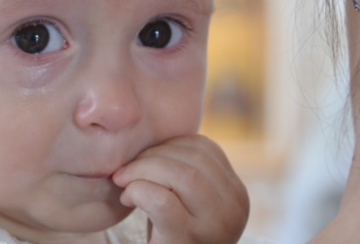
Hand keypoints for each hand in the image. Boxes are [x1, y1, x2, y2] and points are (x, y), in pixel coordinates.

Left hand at [112, 134, 248, 243]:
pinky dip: (138, 190)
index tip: (144, 158)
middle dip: (150, 157)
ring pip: (180, 175)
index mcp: (236, 192)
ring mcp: (216, 227)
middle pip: (191, 158)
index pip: (204, 147)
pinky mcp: (188, 241)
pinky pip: (161, 201)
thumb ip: (183, 170)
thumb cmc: (170, 234)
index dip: (167, 145)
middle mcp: (235, 208)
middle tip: (124, 170)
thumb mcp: (187, 200)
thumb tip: (150, 127)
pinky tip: (128, 199)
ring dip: (142, 171)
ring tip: (123, 183)